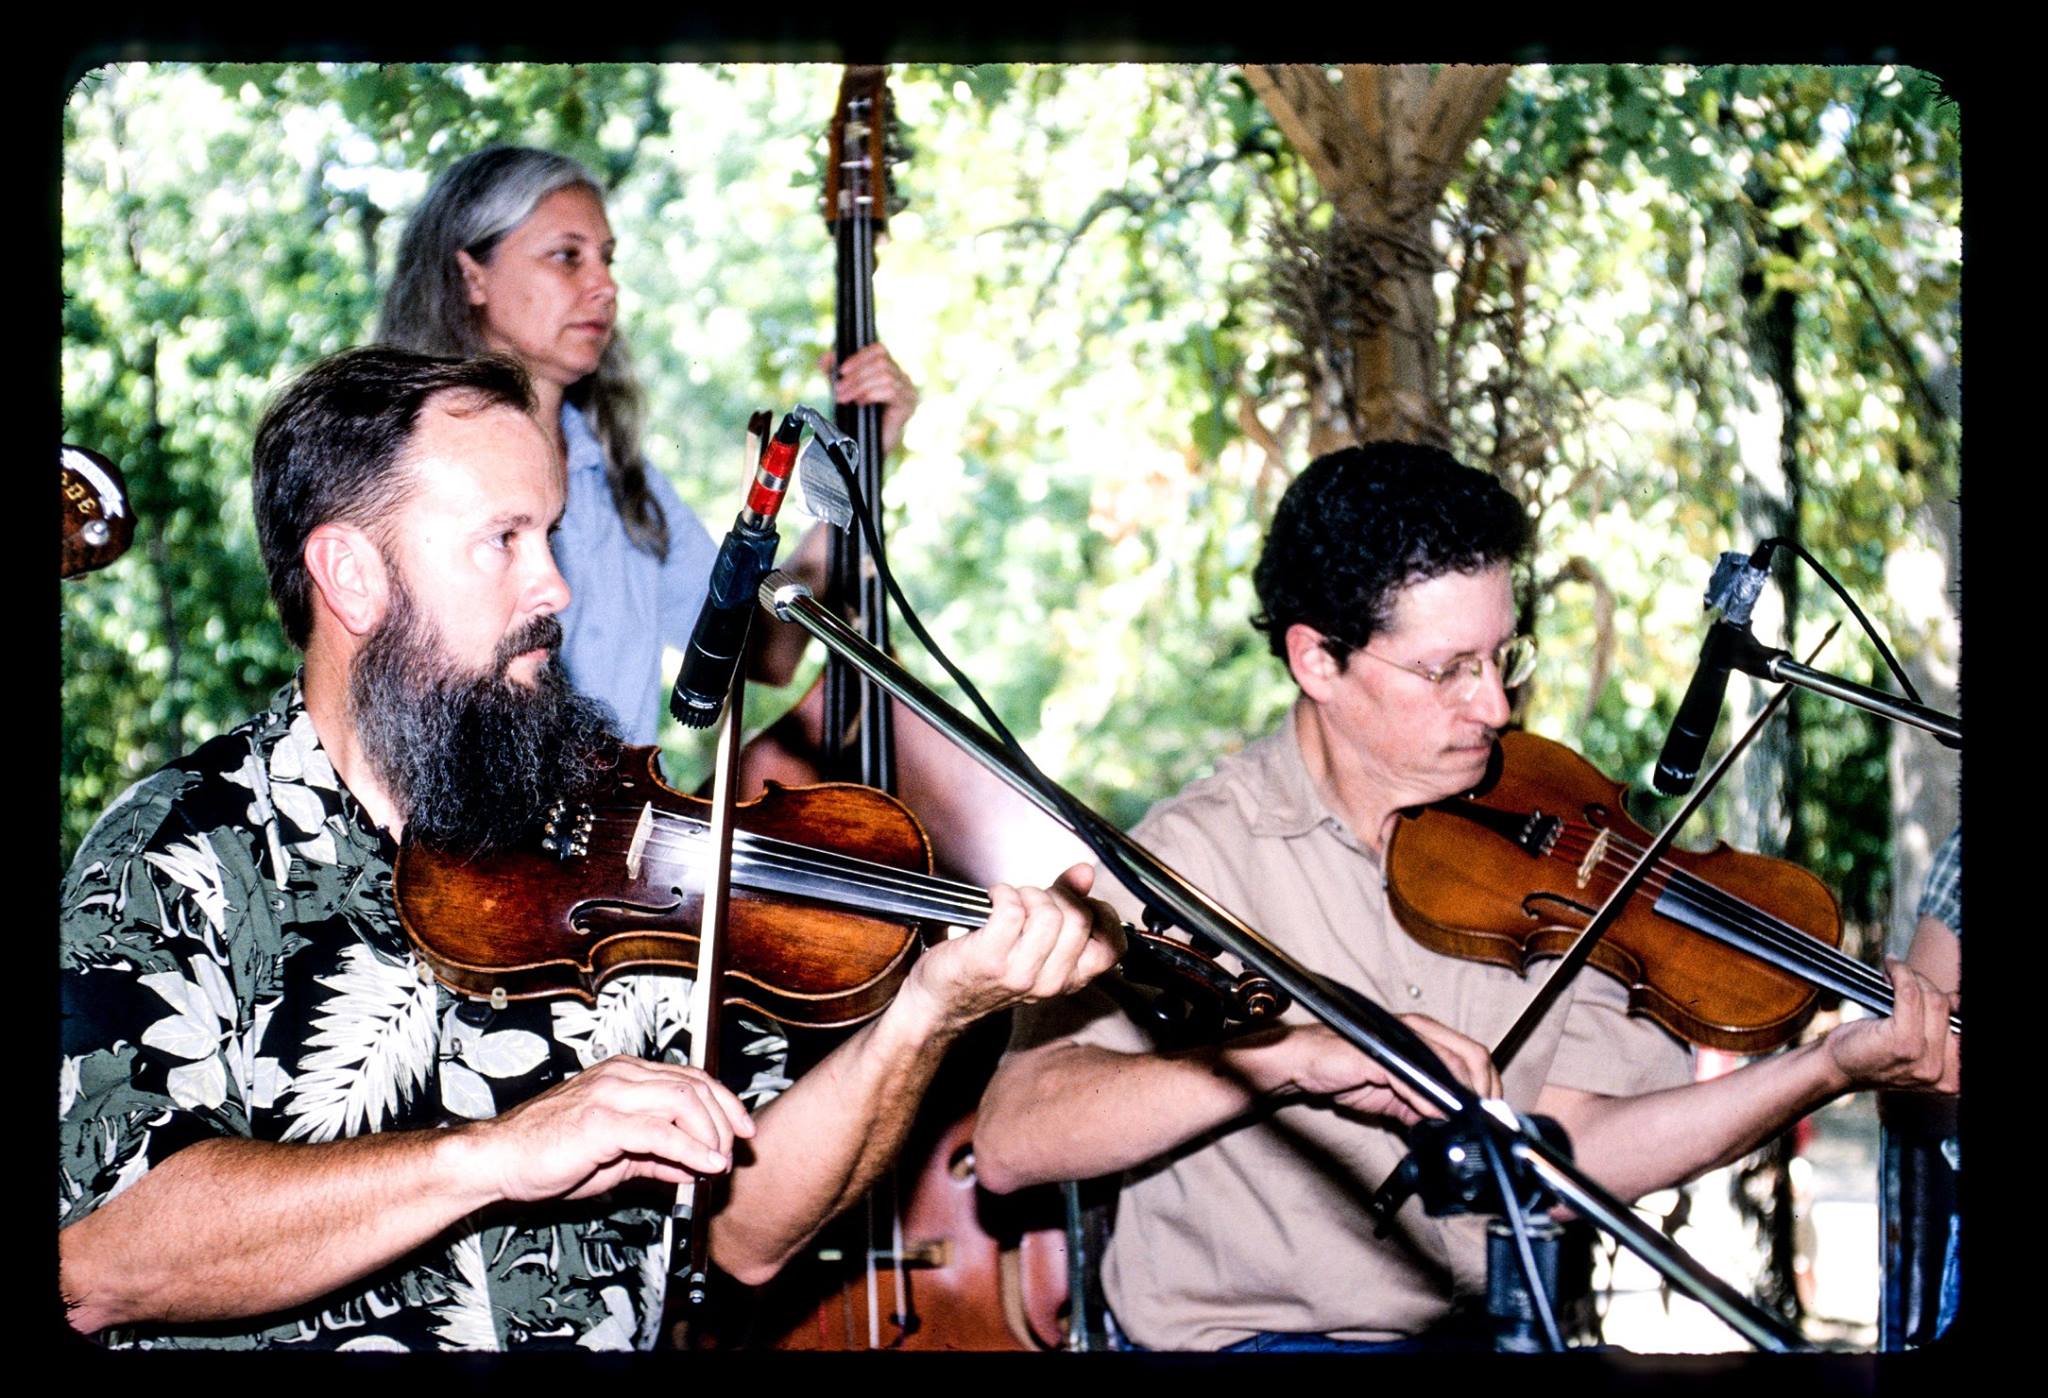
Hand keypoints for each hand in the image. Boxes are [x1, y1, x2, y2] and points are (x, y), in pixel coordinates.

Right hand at [471, 1055, 755, 1203]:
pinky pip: (660, 1131)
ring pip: (684, 1101)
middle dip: (725, 1118)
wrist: (498, 1162)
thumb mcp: (615, 1157)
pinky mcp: (601, 1121)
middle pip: (695, 1084)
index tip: (744, 1129)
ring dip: (711, 1134)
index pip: (690, 1077)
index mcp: (624, 1075)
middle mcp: (621, 1076)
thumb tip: (695, 1167)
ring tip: (719, 1162)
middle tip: (736, 1150)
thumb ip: (656, 1156)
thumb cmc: (546, 1155)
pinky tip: (704, 1167)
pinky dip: (691, 1149)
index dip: (724, 1102)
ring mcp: (610, 1094)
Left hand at [823, 343, 919, 454]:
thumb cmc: (857, 418)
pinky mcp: (908, 406)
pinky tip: (861, 403)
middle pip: (881, 362)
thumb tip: (825, 358)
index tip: (841, 370)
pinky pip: (891, 391)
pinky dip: (871, 394)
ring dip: (860, 386)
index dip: (859, 356)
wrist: (866, 448)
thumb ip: (833, 372)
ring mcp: (908, 391)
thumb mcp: (842, 389)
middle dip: (856, 375)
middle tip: (838, 389)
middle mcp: (902, 378)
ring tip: (845, 398)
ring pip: (885, 376)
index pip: (879, 350)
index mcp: (889, 369)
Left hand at [900, 863, 1124, 1033]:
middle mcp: (1051, 982)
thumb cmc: (988, 969)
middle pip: (1079, 919)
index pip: (1112, 947)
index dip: (1101, 913)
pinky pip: (1012, 910)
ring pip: (1048, 914)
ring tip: (1012, 901)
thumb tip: (1084, 872)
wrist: (939, 1000)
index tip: (1079, 901)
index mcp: (1069, 979)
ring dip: (1027, 894)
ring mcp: (1020, 973)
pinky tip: (994, 899)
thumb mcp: (1037, 942)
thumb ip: (1067, 904)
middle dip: (1056, 895)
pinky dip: (1002, 894)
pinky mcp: (990, 958)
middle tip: (1034, 899)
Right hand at [1248, 1015, 1502, 1126]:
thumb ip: (1430, 1104)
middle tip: (1479, 1121)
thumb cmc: (1347, 1073)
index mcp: (1425, 1035)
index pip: (1475, 1055)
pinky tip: (1430, 1118)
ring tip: (1458, 1122)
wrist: (1304, 1064)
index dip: (1489, 1086)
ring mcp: (1399, 1039)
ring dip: (1460, 1099)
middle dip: (1483, 1093)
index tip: (1488, 1114)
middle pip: (1473, 1056)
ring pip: (1451, 1064)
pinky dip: (1429, 1101)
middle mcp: (1417, 1030)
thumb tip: (1458, 1125)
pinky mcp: (1379, 1054)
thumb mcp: (1400, 1095)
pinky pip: (1415, 1078)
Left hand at [1824, 957, 1959, 1094]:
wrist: (1837, 1068)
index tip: (1939, 993)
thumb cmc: (1872, 1054)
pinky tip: (1891, 967)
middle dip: (1925, 985)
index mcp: (1952, 1078)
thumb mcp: (1915, 1048)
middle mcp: (1942, 1073)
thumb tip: (1957, 999)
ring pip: (1932, 1000)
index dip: (1952, 1003)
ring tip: (1895, 974)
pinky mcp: (1902, 1042)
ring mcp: (1923, 1059)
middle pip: (1947, 1008)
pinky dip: (1901, 974)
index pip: (1965, 1028)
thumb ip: (1938, 1029)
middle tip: (1905, 978)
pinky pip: (1910, 994)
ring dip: (1912, 977)